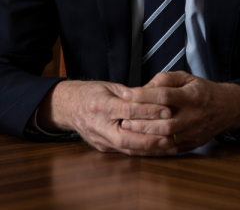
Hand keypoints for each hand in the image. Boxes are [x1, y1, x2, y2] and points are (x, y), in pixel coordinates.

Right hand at [37, 80, 174, 155]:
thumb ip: (131, 93)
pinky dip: (143, 152)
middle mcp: (99, 125)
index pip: (127, 111)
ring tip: (170, 146)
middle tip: (170, 136)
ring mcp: (100, 139)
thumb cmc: (92, 93)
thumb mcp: (111, 87)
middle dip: (150, 138)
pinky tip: (160, 151)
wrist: (67, 107)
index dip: (148, 112)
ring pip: (127, 149)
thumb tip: (155, 97)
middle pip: (126, 137)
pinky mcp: (103, 147)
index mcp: (101, 105)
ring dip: (150, 149)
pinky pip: (125, 152)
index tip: (167, 111)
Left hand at [119, 71, 239, 152]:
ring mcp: (194, 131)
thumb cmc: (203, 91)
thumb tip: (144, 88)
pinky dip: (154, 146)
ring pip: (166, 138)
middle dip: (141, 121)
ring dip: (145, 135)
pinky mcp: (192, 143)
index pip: (164, 95)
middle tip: (124, 118)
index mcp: (193, 96)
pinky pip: (170, 148)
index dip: (143, 95)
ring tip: (129, 129)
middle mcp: (194, 115)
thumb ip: (165, 79)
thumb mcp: (187, 78)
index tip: (125, 94)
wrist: (228, 108)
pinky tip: (141, 141)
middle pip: (163, 122)